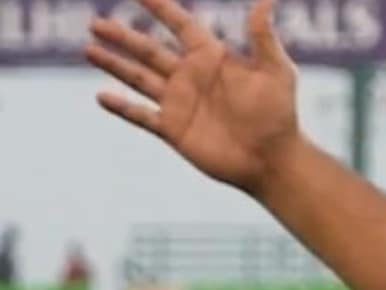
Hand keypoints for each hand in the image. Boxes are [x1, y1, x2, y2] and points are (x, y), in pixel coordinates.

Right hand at [86, 0, 301, 194]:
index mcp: (212, 58)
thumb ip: (264, 37)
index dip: (161, 8)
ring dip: (114, 64)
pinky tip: (100, 96)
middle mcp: (192, 77)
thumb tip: (267, 1)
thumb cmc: (280, 115)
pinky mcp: (174, 129)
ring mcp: (180, 103)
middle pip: (149, 50)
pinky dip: (122, 107)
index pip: (181, 25)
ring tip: (88, 48)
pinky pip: (141, 116)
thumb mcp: (276, 71)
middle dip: (123, 36)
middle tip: (96, 22)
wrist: (273, 159)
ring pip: (139, 78)